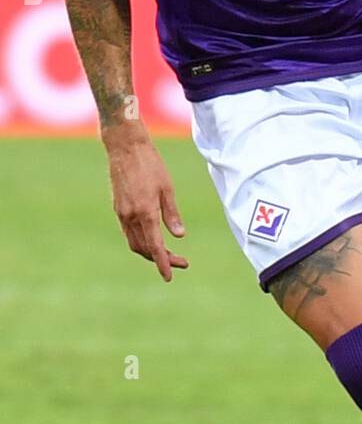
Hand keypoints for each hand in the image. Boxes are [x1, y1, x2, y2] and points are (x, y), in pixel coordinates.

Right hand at [104, 125, 188, 280]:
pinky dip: (141, 241)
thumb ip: (172, 214)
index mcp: (145, 212)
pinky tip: (153, 239)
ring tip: (169, 253)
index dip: (163, 263)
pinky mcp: (118, 208)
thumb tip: (179, 236)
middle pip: (144, 249)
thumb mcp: (167, 188)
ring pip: (135, 243)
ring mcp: (121, 213)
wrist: (124, 146)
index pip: (155, 246)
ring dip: (150, 252)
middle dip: (161, 259)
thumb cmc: (150, 164)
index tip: (170, 276)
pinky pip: (128, 233)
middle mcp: (130, 216)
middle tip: (181, 262)